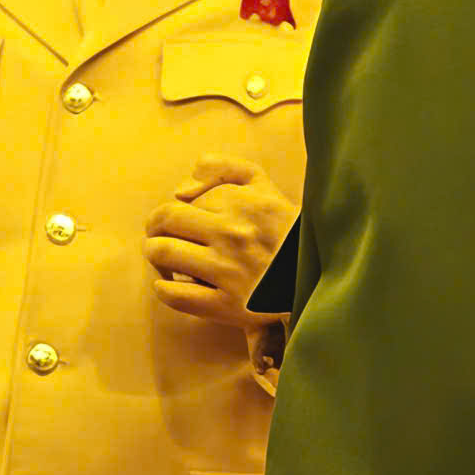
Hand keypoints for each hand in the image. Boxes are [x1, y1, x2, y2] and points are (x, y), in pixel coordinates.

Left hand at [145, 155, 297, 330]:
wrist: (320, 280)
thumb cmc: (288, 232)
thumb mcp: (265, 187)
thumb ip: (225, 168)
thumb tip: (182, 186)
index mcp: (243, 203)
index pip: (184, 198)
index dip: (178, 209)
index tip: (181, 221)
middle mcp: (233, 234)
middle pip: (165, 220)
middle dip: (154, 228)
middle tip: (158, 237)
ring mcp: (228, 271)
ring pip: (164, 253)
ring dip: (156, 256)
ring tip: (165, 262)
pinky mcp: (227, 307)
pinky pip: (175, 296)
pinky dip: (164, 290)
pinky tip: (171, 286)